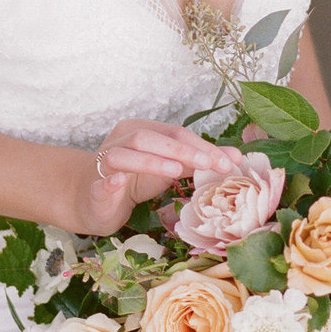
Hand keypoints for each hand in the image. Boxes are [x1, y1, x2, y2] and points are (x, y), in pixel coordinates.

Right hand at [75, 119, 239, 235]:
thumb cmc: (135, 180)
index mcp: (143, 131)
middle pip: (151, 138)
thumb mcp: (170, 168)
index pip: (176, 133)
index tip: (228, 162)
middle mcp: (123, 140)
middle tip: (208, 163)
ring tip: (176, 171)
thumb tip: (235, 157)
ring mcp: (106, 162)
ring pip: (124, 154)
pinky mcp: (95, 186)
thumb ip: (199, 161)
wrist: (95, 200)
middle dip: (182, 150)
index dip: (202, 146)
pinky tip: (120, 182)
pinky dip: (111, 180)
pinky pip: (101, 180)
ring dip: (151, 161)